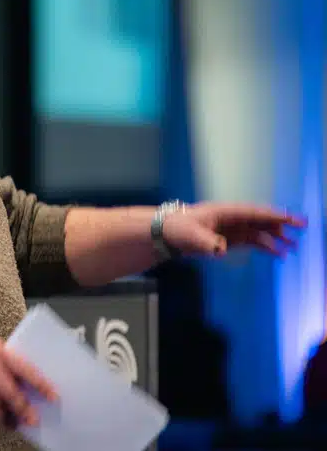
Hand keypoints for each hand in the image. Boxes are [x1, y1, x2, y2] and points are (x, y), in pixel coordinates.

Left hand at [163, 202, 304, 257]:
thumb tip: (221, 250)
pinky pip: (252, 241)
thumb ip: (206, 242)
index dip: (273, 214)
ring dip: (275, 237)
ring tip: (292, 247)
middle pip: (260, 219)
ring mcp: (230, 228)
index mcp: (224, 211)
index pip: (253, 212)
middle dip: (281, 224)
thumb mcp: (189, 236)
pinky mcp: (228, 239)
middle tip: (301, 229)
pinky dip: (265, 246)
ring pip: (258, 231)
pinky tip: (278, 253)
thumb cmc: (176, 229)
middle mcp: (230, 218)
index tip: (291, 217)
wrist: (163, 234)